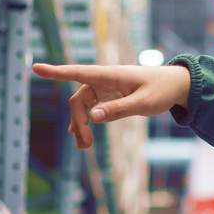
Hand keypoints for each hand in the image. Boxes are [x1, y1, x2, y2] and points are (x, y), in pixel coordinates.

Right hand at [32, 63, 191, 148]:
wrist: (177, 85)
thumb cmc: (162, 90)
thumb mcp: (144, 103)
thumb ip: (119, 109)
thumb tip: (92, 116)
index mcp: (111, 75)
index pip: (78, 72)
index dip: (56, 72)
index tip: (36, 67)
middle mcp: (105, 79)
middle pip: (79, 99)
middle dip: (78, 121)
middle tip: (85, 145)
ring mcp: (107, 87)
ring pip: (84, 105)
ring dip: (81, 124)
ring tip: (83, 146)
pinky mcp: (111, 95)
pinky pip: (92, 107)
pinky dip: (87, 121)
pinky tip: (82, 135)